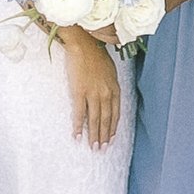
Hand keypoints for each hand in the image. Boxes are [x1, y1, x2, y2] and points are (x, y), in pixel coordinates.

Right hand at [59, 26, 120, 148]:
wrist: (83, 44)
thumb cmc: (96, 54)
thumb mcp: (110, 71)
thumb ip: (110, 86)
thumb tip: (108, 96)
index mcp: (114, 89)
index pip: (115, 114)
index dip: (112, 128)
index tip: (110, 139)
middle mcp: (106, 93)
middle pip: (105, 119)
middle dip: (104, 136)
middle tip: (101, 149)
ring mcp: (93, 94)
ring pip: (94, 119)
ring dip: (94, 135)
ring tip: (93, 147)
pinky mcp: (79, 92)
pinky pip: (80, 113)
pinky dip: (79, 126)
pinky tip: (78, 136)